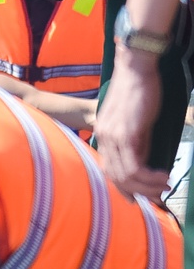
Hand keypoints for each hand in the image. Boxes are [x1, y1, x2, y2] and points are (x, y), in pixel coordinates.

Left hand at [95, 54, 170, 199]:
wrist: (136, 70)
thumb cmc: (138, 91)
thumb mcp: (135, 121)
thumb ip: (137, 141)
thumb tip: (145, 161)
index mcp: (103, 135)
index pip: (110, 170)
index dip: (124, 187)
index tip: (139, 198)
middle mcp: (104, 138)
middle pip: (116, 177)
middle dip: (139, 191)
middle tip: (159, 196)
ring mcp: (113, 137)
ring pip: (126, 175)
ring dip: (147, 186)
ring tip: (165, 186)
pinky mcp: (126, 134)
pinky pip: (134, 165)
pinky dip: (148, 175)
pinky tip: (162, 175)